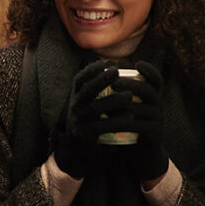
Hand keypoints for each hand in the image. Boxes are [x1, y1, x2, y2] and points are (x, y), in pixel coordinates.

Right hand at [52, 61, 121, 177]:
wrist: (79, 143)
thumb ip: (98, 84)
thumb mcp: (88, 99)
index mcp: (76, 95)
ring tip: (129, 96)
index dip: (90, 70)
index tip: (103, 64)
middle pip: (87, 91)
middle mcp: (75, 105)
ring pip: (96, 108)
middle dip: (101, 80)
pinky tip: (129, 117)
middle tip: (117, 72)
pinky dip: (117, 121)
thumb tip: (114, 63)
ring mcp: (80, 120)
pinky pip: (103, 126)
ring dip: (113, 101)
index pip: (79, 79)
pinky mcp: (87, 133)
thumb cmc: (89, 115)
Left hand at [110, 61, 167, 187]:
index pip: (156, 79)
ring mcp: (157, 119)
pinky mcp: (153, 133)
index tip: (137, 63)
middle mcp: (158, 105)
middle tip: (114, 84)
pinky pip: (138, 126)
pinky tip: (111, 122)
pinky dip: (123, 123)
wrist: (142, 152)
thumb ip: (123, 91)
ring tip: (108, 103)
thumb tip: (106, 67)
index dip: (149, 70)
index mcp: (154, 96)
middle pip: (147, 90)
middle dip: (131, 85)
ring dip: (123, 105)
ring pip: (140, 108)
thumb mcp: (131, 106)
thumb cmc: (132, 124)